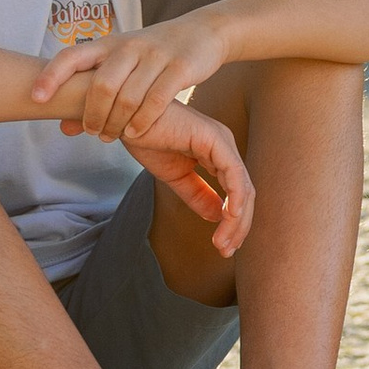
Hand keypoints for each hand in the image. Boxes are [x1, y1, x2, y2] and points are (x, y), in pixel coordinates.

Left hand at [30, 8, 226, 144]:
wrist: (202, 32)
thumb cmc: (154, 54)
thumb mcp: (122, 65)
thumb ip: (93, 92)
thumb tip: (64, 128)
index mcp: (109, 43)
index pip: (71, 55)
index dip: (51, 76)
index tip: (36, 98)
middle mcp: (129, 46)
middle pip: (101, 85)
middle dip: (92, 115)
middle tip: (93, 133)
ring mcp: (155, 56)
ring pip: (128, 97)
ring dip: (117, 123)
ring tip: (113, 136)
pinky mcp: (179, 67)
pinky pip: (156, 100)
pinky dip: (143, 122)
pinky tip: (137, 133)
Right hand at [126, 98, 253, 254]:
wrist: (125, 117)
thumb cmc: (147, 138)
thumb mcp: (175, 175)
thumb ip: (197, 194)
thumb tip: (218, 216)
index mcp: (216, 154)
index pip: (234, 193)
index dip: (232, 223)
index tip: (222, 247)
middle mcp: (224, 147)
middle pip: (243, 193)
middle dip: (238, 226)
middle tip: (226, 251)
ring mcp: (222, 142)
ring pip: (242, 187)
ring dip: (237, 220)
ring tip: (224, 243)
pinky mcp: (214, 139)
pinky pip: (233, 173)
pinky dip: (235, 197)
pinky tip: (231, 216)